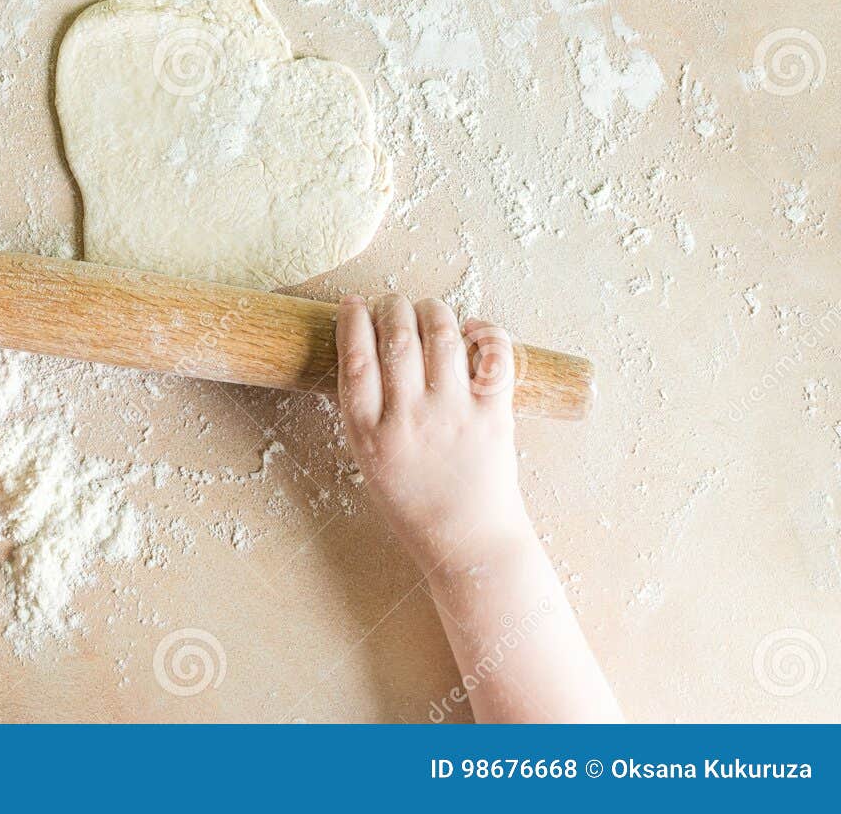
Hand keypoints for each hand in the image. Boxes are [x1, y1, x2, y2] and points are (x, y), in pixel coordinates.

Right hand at [334, 294, 529, 570]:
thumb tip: (368, 350)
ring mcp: (454, 415)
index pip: (355, 357)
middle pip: (397, 337)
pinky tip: (471, 331)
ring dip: (432, 310)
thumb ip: (366, 412)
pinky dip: (483, 331)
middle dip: (391, 306)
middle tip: (391, 304)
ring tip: (428, 310)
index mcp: (369, 433)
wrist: (468, 542)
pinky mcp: (494, 416)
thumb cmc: (414, 503)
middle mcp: (409, 418)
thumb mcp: (368, 459)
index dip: (352, 320)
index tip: (352, 303)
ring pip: (442, 335)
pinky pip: (492, 356)